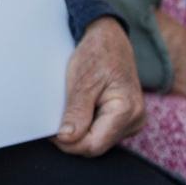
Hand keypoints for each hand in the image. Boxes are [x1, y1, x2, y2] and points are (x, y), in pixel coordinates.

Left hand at [52, 18, 145, 155]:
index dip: (69, 142)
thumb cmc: (98, 54)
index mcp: (128, 110)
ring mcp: (132, 122)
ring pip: (97, 140)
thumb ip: (76, 112)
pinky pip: (101, 132)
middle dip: (73, 136)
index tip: (50, 131)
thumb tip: (66, 138)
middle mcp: (135, 120)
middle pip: (96, 145)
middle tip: (55, 118)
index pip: (93, 145)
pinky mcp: (125, 120)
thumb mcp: (82, 80)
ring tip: (71, 107)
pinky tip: (80, 110)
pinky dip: (86, 124)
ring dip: (80, 130)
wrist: (109, 39)